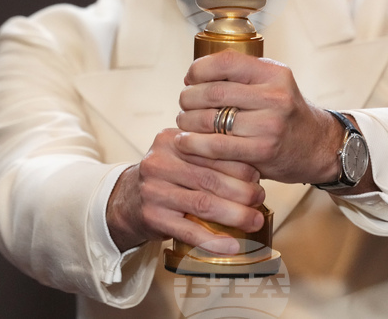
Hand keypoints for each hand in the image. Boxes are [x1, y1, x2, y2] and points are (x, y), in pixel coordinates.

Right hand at [106, 128, 265, 253]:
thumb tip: (256, 168)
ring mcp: (153, 190)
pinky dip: (212, 240)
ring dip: (234, 215)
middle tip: (261, 199)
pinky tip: (231, 246)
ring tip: (254, 221)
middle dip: (243, 191)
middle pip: (210, 178)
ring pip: (203, 204)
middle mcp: (159, 162)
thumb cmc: (165, 177)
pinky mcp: (152, 217)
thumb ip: (208, 155)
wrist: (126, 200)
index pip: (212, 150)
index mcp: (171, 140)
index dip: (241, 165)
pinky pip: (188, 231)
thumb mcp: (180, 155)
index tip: (259, 176)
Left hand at [174, 50, 340, 184]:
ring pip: (211, 119)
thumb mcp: (272, 84)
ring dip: (187, 122)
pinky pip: (217, 146)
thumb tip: (193, 75)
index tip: (190, 78)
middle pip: (213, 91)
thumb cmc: (285, 114)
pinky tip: (186, 142)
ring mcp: (270, 124)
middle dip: (188, 98)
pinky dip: (194, 144)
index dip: (199, 69)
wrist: (317, 146)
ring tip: (185, 123)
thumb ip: (241, 76)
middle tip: (183, 104)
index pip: (226, 61)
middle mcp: (275, 96)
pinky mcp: (263, 151)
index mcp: (274, 73)